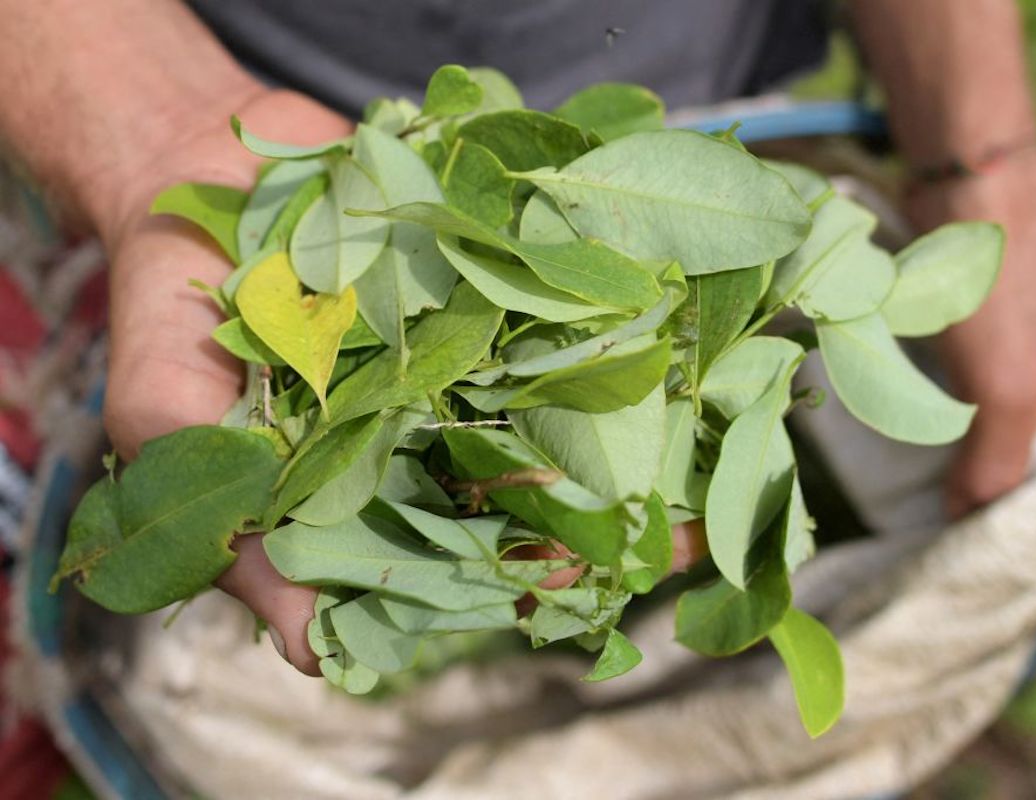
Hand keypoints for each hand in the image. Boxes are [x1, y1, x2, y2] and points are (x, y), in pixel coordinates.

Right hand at [96, 89, 710, 672]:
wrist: (191, 168)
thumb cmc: (175, 314)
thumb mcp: (175, 428)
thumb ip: (238, 536)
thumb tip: (313, 652)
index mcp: (377, 478)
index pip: (464, 547)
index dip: (531, 572)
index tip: (602, 585)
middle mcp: (435, 421)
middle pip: (536, 478)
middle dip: (611, 505)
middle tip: (686, 530)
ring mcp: (470, 346)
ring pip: (565, 394)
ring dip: (638, 418)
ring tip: (713, 439)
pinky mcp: (488, 271)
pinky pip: (557, 296)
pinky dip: (610, 311)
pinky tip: (676, 331)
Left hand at [908, 152, 1035, 619]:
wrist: (972, 185)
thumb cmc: (999, 281)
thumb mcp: (1004, 385)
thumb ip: (997, 463)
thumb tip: (972, 522)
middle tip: (1021, 599)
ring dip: (1034, 508)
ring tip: (998, 563)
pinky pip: (1035, 431)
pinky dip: (1010, 468)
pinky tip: (978, 498)